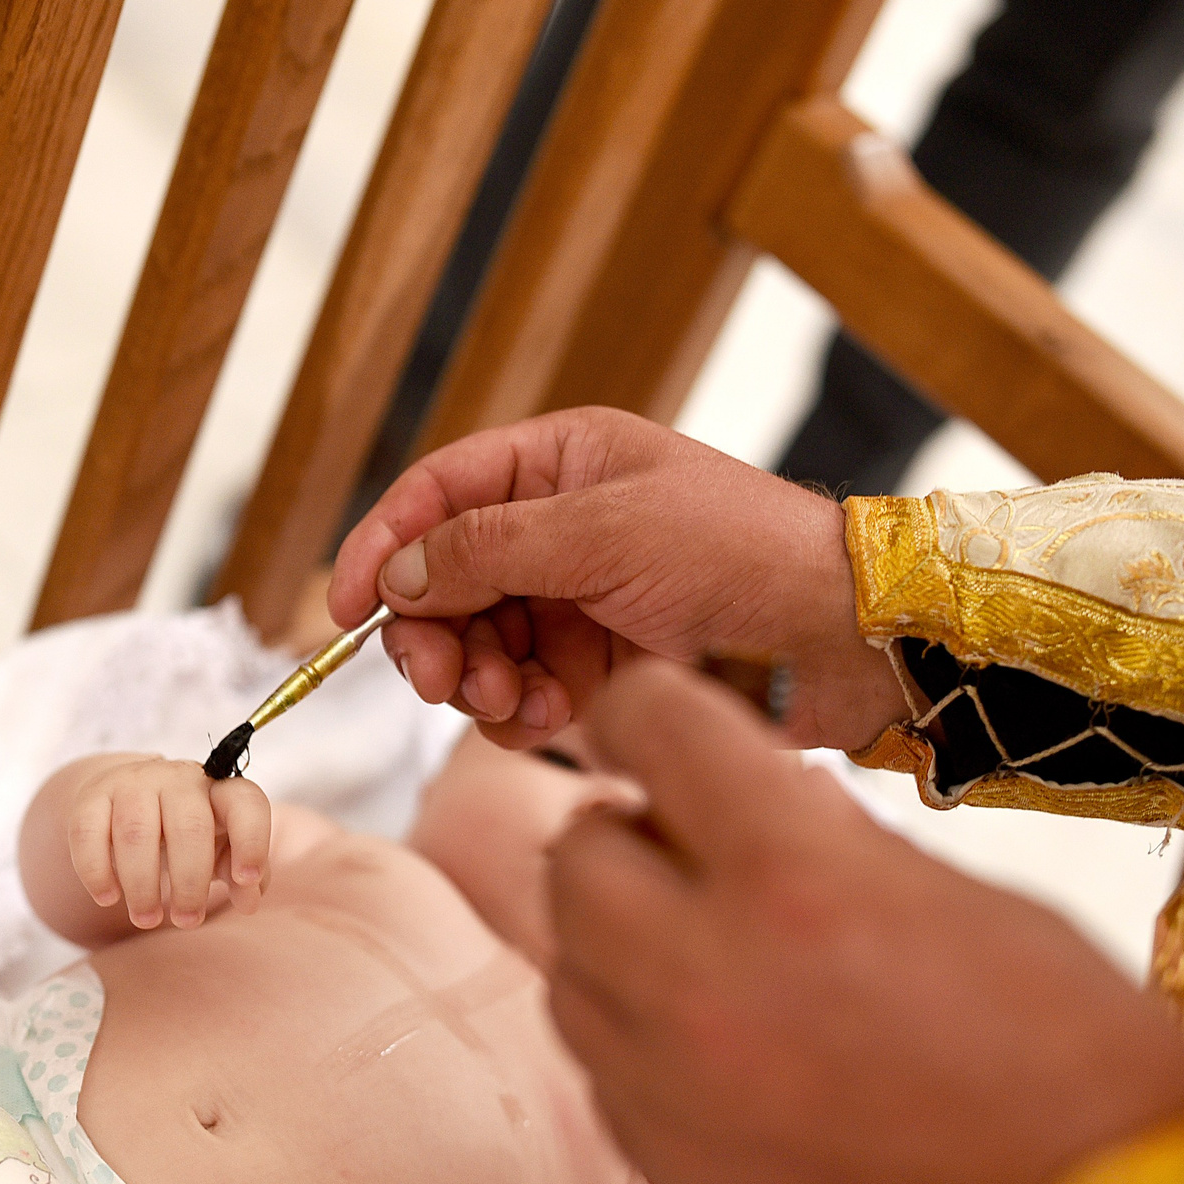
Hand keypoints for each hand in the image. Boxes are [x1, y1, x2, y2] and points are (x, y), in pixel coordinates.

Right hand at [65, 757, 270, 929]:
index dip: (251, 840)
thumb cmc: (185, 834)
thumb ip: (241, 875)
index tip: (245, 879)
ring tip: (146, 919)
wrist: (126, 797)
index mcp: (219, 791)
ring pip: (136, 832)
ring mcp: (134, 783)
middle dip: (190, 882)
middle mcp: (179, 779)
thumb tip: (248, 900)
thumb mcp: (219, 851)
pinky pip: (88, 833)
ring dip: (142, 885)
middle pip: (189, 827)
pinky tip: (108, 897)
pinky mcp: (92, 796)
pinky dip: (97, 872)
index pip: (245, 803)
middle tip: (186, 921)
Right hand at [327, 408, 904, 750]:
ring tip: (510, 703)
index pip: (436, 495)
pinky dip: (518, 713)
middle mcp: (560, 528)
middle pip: (443, 580)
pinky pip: (520, 695)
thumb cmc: (741, 554)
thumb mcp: (604, 533)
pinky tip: (550, 719)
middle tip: (440, 679)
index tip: (344, 609)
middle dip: (431, 633)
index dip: (382, 546)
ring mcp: (577, 601)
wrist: (840, 637)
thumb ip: (488, 548)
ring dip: (476, 681)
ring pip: (475, 646)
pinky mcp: (598, 669)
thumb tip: (398, 571)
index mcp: (560, 464)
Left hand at [544, 661, 1183, 1183]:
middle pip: (575, 853)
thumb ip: (843, 848)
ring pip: (568, 965)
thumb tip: (764, 805)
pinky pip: (601, 1069)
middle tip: (687, 845)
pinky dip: (636, 1037)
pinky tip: (714, 1046)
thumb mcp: (980, 910)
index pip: (651, 729)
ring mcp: (667, 1082)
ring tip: (702, 948)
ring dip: (617, 936)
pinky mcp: (665, 1171)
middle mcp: (699, 971)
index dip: (649, 708)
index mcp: (796, 877)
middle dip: (625, 832)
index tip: (656, 719)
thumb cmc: (1083, 1076)